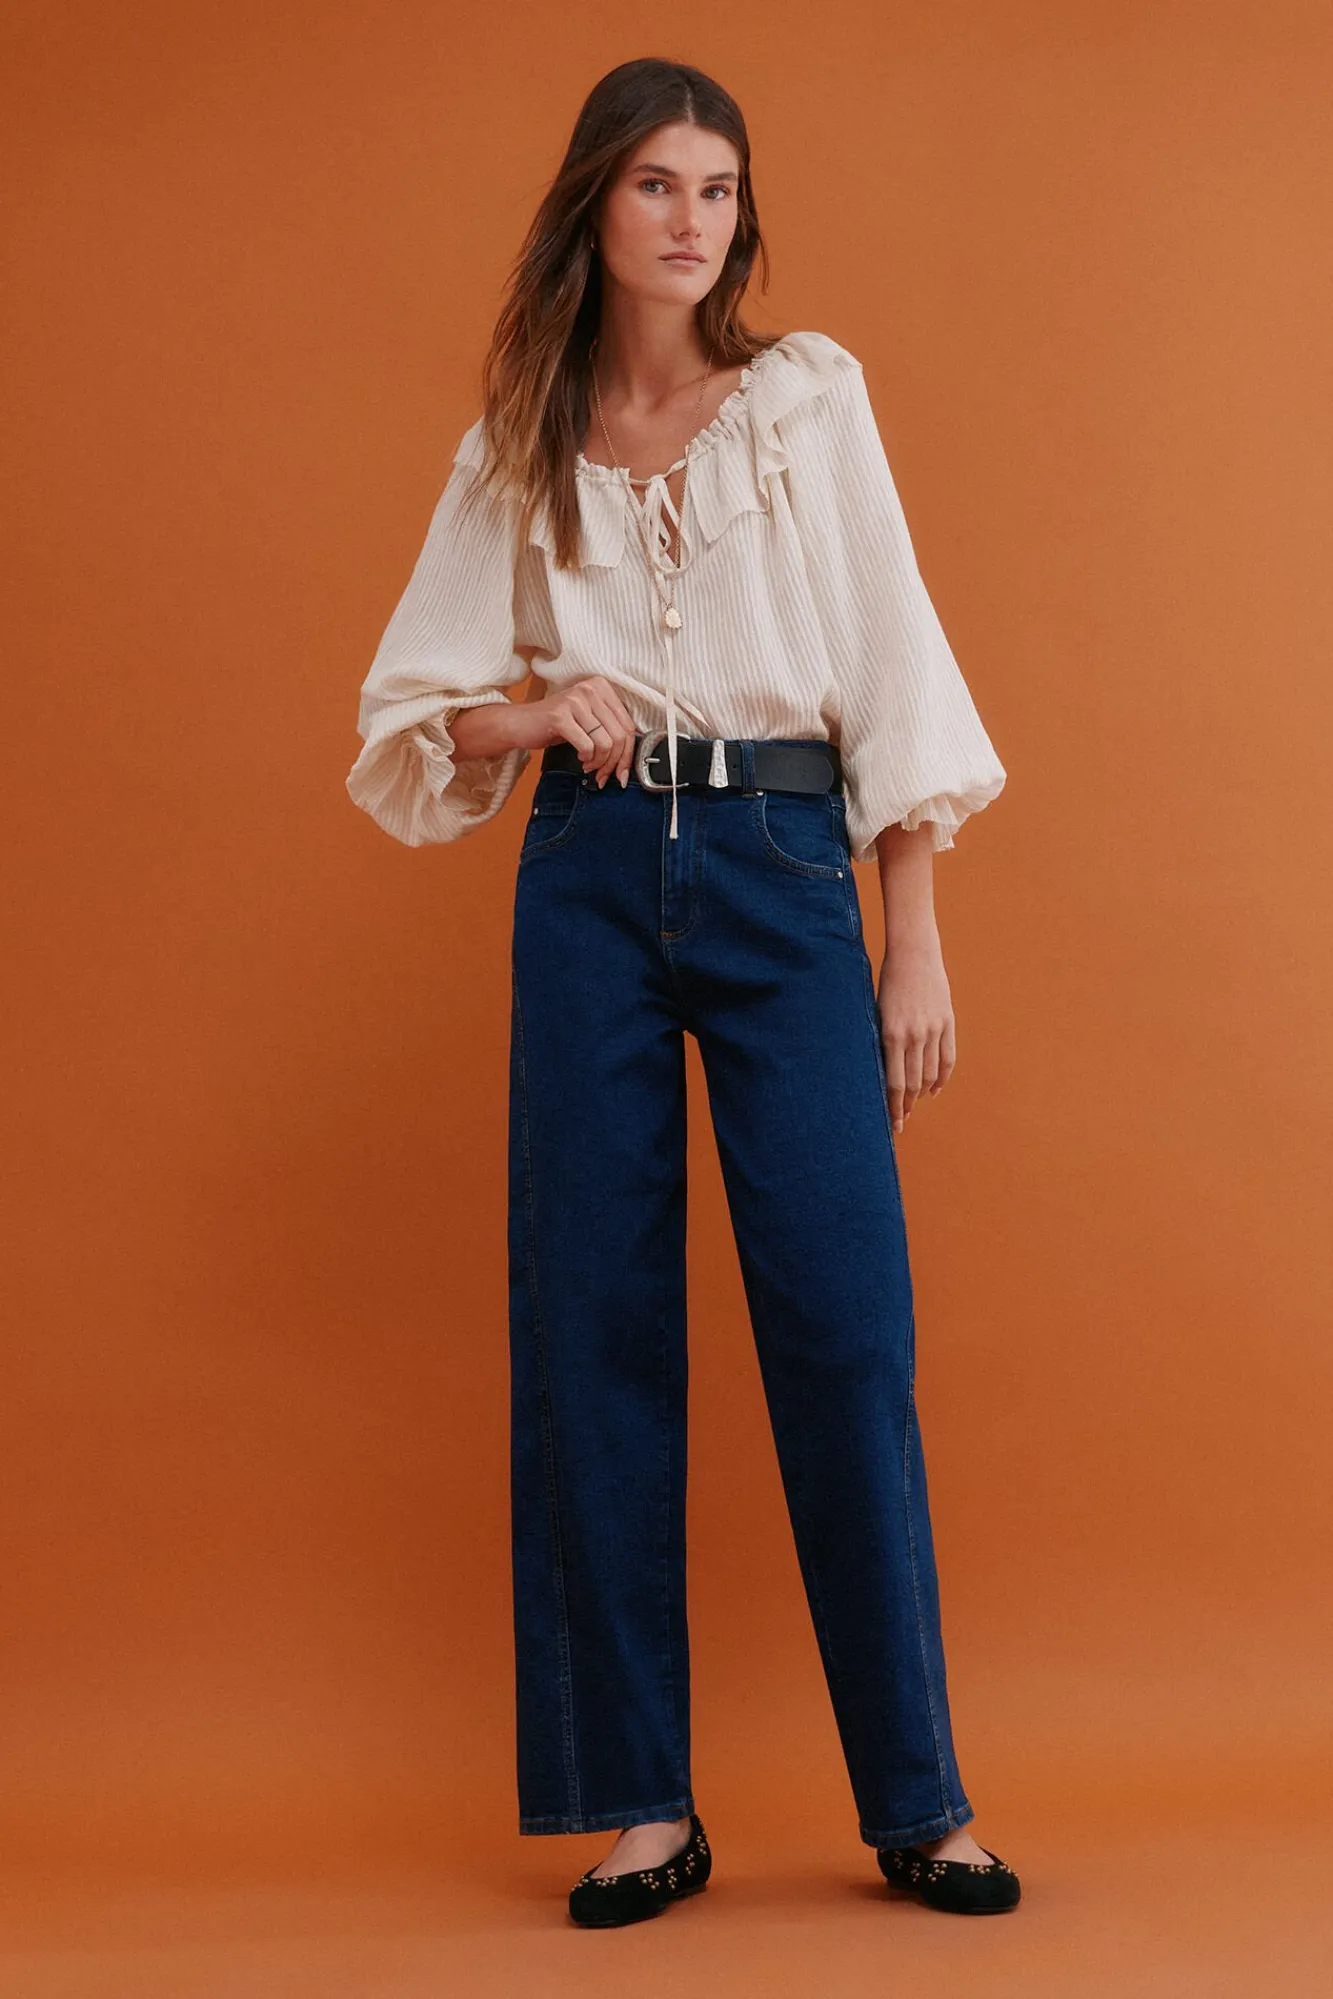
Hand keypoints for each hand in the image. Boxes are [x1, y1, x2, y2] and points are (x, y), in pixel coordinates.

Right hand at [523, 676, 637, 787]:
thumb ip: (610, 730)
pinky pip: (587, 746)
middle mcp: (590, 689)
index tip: (622, 772)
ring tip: (589, 766)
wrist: (520, 723)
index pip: (628, 725)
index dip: (628, 754)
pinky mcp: (560, 716)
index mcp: (601, 687)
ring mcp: (575, 701)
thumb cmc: (557, 724)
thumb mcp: (589, 721)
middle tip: (604, 775)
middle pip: (619, 736)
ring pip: (605, 743)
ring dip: (599, 763)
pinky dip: (586, 758)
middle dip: (614, 763)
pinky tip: (579, 758)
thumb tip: (629, 758)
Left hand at [874, 937, 955, 1132]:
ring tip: (915, 1105)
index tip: (893, 1123)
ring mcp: (933, 1030)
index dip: (894, 1107)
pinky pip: (948, 1058)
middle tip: (901, 1120)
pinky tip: (935, 1089)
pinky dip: (942, 1077)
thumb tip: (882, 1071)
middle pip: (914, 1083)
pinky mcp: (947, 1022)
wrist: (913, 953)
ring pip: (931, 1074)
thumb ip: (882, 1041)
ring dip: (923, 1093)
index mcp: (891, 1035)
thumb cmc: (888, 982)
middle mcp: (914, 1036)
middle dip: (907, 1105)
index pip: (895, 1083)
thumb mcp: (877, 1012)